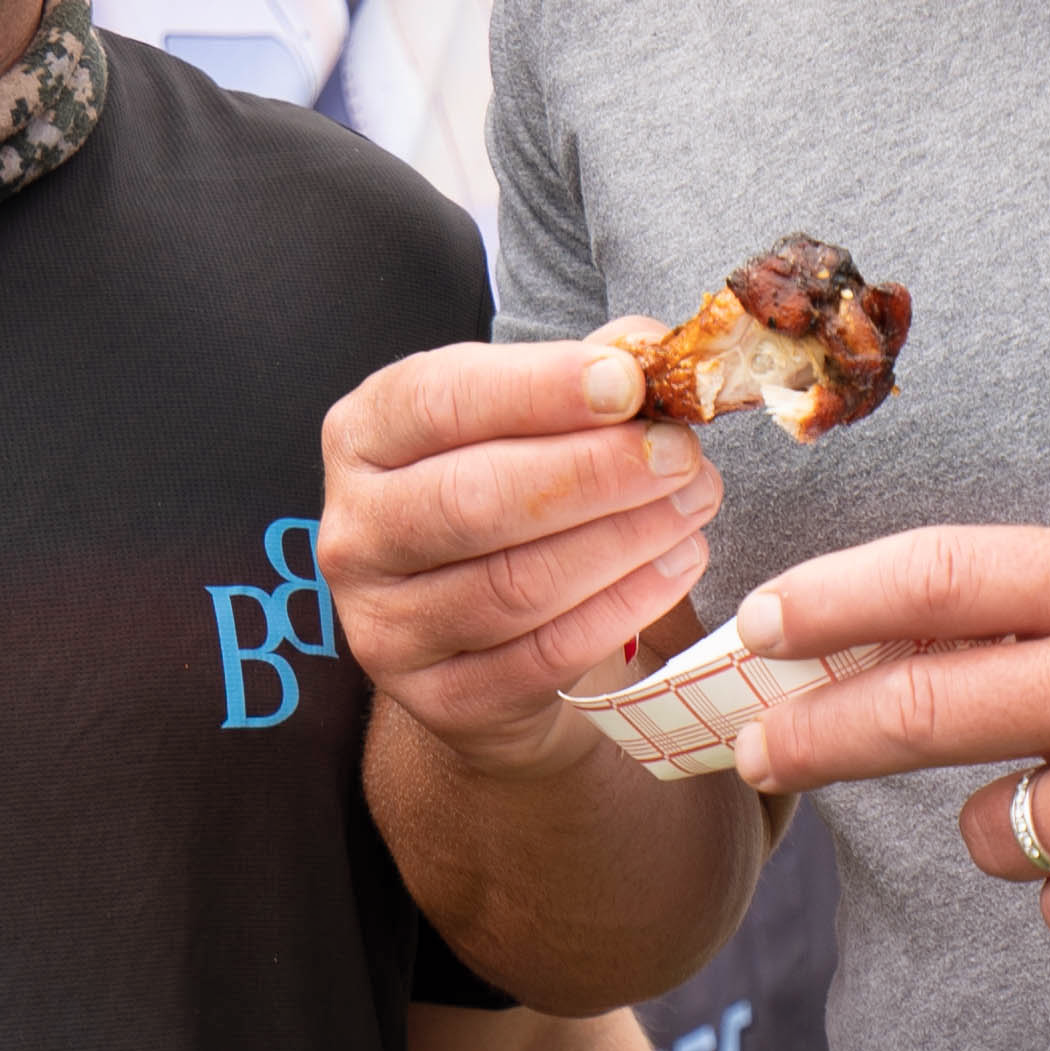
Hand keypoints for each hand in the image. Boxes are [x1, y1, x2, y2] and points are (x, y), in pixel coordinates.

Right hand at [320, 332, 726, 773]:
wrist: (486, 644)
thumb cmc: (510, 501)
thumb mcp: (530, 423)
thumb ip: (589, 375)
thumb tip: (654, 351)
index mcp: (364, 436)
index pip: (437, 399)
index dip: (538, 388)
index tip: (629, 384)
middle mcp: (355, 532)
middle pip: (474, 498)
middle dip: (594, 472)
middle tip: (681, 456)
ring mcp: (386, 626)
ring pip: (516, 583)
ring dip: (624, 540)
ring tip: (694, 505)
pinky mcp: (441, 699)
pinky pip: (544, 655)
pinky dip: (624, 606)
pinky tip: (677, 564)